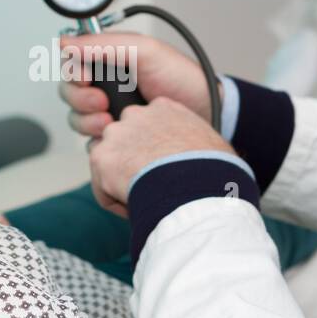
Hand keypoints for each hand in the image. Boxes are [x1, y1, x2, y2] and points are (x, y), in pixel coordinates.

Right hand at [58, 32, 221, 137]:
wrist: (207, 113)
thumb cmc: (181, 79)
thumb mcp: (145, 51)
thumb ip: (105, 44)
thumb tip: (66, 42)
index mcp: (109, 59)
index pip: (71, 63)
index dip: (72, 71)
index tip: (85, 77)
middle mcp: (105, 85)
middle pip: (68, 92)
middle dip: (80, 99)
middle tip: (103, 102)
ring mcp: (108, 112)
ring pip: (76, 118)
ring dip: (87, 120)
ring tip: (112, 121)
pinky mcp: (115, 137)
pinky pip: (90, 141)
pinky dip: (98, 139)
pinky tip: (117, 136)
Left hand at [88, 96, 233, 216]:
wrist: (197, 186)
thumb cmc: (215, 171)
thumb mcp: (213, 146)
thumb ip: (197, 144)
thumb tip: (205, 161)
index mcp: (165, 108)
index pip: (147, 125)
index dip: (154, 151)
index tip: (164, 170)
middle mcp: (136, 114)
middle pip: (125, 140)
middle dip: (133, 162)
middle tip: (151, 186)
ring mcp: (117, 134)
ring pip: (111, 164)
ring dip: (122, 183)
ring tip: (144, 202)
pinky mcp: (103, 159)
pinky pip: (102, 187)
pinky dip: (115, 202)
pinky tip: (136, 210)